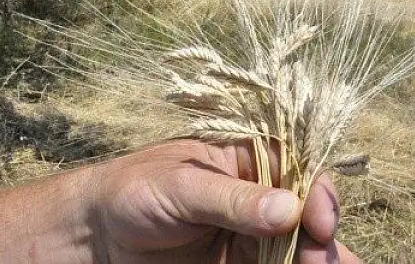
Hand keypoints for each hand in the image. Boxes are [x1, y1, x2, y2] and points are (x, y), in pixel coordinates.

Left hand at [89, 139, 360, 262]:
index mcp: (246, 159)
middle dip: (318, 237)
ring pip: (297, 247)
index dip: (317, 193)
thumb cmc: (132, 192)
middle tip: (315, 259)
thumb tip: (290, 209)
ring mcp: (250, 235)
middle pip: (306, 212)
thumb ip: (232, 198)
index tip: (320, 223)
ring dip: (315, 259)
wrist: (94, 238)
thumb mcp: (180, 186)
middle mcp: (256, 196)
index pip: (298, 169)